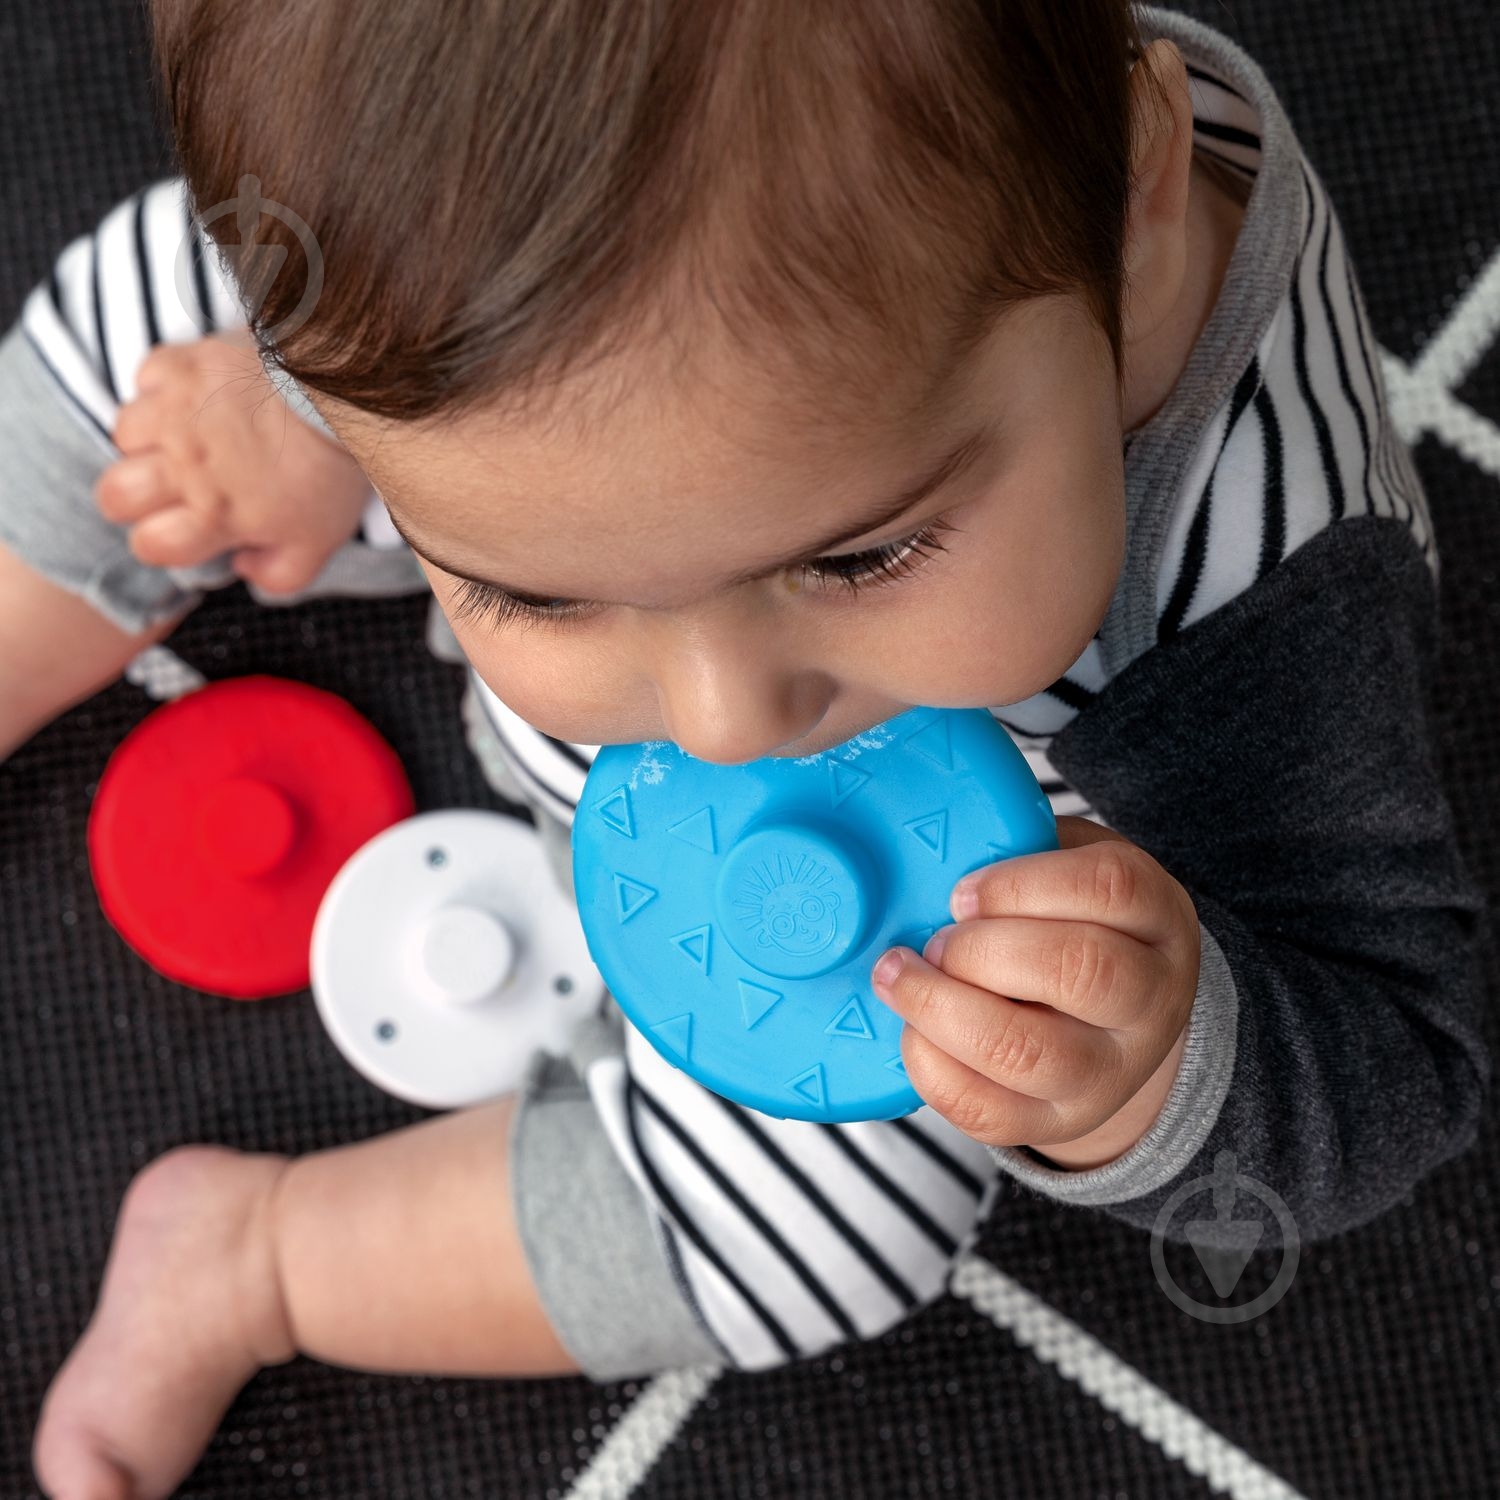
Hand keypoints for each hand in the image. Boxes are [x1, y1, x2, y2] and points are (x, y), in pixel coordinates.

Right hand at [95, 330, 374, 594]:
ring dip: (149, 440)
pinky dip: (164, 389)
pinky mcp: (181, 365)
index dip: (162, 543)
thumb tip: (241, 568)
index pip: (149, 545)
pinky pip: (146, 380)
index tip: (187, 529)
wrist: (343, 394)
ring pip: (124, 435)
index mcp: (215, 513)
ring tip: (188, 438)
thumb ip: (278, 575)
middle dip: (134, 499)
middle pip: (114, 495)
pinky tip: (200, 398)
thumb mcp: (318, 543)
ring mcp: (177, 412)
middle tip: (168, 487)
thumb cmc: (330, 470)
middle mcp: (185, 465)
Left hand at [871, 816, 1199, 1168]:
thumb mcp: (1071, 866)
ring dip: (944, 1010)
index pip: (1110, 887)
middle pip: (1079, 972)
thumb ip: (1020, 850)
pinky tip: (912, 1029)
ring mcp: (1112, 1071)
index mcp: (1157, 915)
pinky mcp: (1061, 1123)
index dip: (1021, 885)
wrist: (1117, 1022)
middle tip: (933, 942)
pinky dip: (932, 1067)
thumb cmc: (1073, 922)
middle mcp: (1152, 997)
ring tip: (902, 979)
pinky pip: (991, 1112)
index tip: (961, 892)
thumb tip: (931, 850)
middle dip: (980, 951)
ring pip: (1031, 1054)